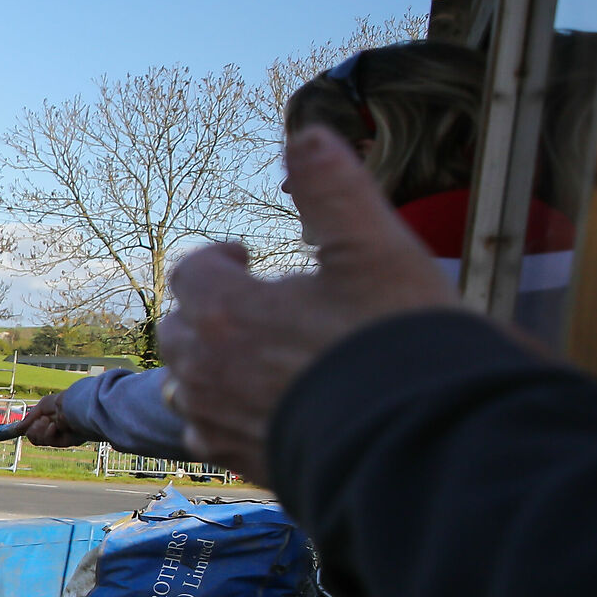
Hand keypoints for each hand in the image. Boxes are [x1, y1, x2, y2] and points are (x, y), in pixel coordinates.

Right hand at [21, 388, 85, 447]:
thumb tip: (17, 428)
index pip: (33, 427)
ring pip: (38, 440)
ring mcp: (58, 436)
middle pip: (33, 435)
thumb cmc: (62, 402)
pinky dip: (47, 434)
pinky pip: (48, 442)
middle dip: (34, 428)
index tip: (19, 427)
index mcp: (49, 418)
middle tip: (42, 419)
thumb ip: (29, 418)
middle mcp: (53, 428)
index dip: (27, 427)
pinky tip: (53, 426)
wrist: (77, 405)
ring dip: (39, 430)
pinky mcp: (64, 442)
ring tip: (47, 421)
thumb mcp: (41, 407)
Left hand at [163, 126, 455, 482]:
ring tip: (255, 355)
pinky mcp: (240, 461)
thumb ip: (333, 190)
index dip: (218, 260)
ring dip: (211, 364)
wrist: (414, 445)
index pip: (191, 273)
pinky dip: (226, 413)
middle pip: (182, 330)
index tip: (248, 258)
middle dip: (210, 311)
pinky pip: (209, 434)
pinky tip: (267, 406)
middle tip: (254, 304)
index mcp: (225, 314)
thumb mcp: (373, 249)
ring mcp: (218, 421)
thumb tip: (307, 135)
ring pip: (188, 385)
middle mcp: (206, 371)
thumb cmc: (392, 343)